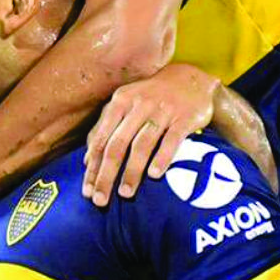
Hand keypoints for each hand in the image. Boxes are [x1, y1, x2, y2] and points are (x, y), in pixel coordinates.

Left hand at [83, 63, 219, 205]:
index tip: (87, 192)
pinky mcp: (185, 118)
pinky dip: (162, 158)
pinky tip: (154, 176)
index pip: (101, 139)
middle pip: (117, 145)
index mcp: (120, 101)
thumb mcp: (126, 104)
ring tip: (125, 193)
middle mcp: (139, 104)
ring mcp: (163, 110)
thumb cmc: (152, 97)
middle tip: (101, 200)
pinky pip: (172, 140)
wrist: (192, 79)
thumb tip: (87, 160)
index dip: (92, 167)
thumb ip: (106, 127)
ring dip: (132, 171)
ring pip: (142, 144)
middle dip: (107, 174)